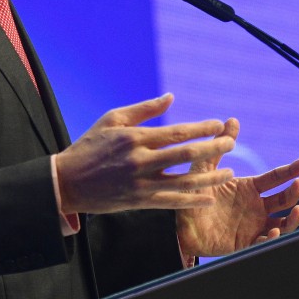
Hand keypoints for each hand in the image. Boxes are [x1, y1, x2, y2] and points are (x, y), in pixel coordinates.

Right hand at [54, 94, 236, 214]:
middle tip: (231, 144)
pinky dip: (192, 199)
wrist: (67, 182)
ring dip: (210, 176)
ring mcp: (141, 183)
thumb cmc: (90, 146)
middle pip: (186, 155)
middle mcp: (140, 160)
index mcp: (135, 137)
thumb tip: (171, 97)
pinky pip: (172, 201)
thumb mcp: (112, 119)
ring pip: (183, 180)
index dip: (201, 129)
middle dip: (213, 149)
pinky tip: (209, 197)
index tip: (219, 125)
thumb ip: (144, 109)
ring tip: (230, 172)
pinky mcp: (139, 201)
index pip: (176, 132)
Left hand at [175, 118, 298, 255]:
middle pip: (284, 199)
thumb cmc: (192, 194)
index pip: (276, 177)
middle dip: (295, 192)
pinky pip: (264, 243)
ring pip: (283, 224)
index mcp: (250, 188)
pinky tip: (273, 233)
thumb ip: (218, 147)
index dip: (292, 170)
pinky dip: (272, 239)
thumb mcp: (203, 168)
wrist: (178, 224)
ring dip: (293, 219)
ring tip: (296, 211)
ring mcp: (253, 226)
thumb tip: (232, 120)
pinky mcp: (246, 243)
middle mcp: (256, 207)